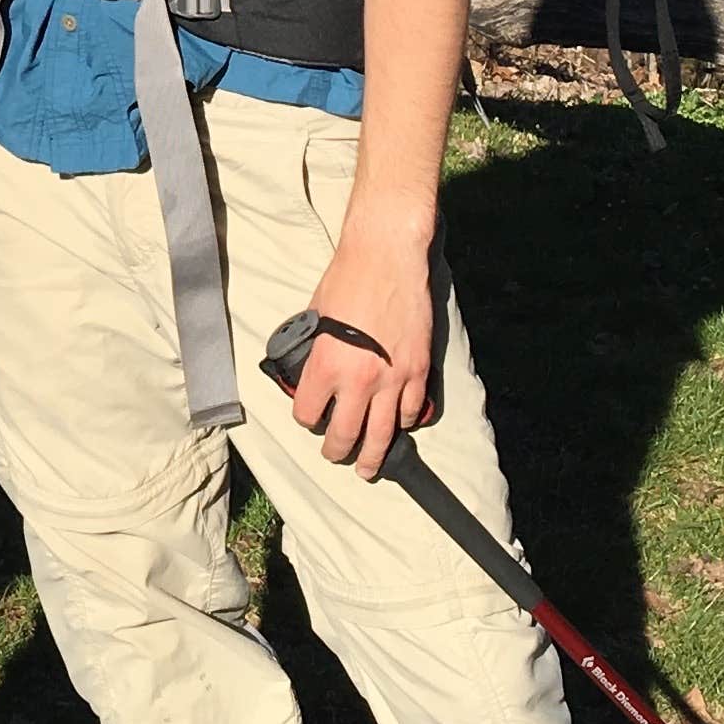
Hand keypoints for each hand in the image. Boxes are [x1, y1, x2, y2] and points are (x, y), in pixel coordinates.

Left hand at [287, 213, 439, 475]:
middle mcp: (358, 379)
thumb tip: (311, 366)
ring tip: (368, 467)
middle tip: (335, 456)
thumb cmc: (347, 278)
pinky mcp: (418, 369)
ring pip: (381, 435)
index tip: (309, 417)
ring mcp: (392, 378)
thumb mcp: (316, 316)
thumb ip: (315, 349)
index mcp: (325, 365)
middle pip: (344, 436)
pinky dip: (403, 421)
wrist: (386, 256)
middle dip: (336, 452)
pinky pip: (410, 410)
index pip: (308, 412)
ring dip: (372, 456)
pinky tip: (397, 425)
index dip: (306, 417)